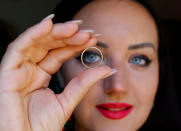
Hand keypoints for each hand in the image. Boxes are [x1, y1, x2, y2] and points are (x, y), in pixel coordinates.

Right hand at [0, 14, 112, 130]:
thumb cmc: (42, 127)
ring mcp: (18, 71)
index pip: (58, 55)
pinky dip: (32, 35)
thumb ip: (84, 83)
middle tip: (85, 32)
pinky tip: (49, 24)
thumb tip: (107, 68)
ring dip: (54, 33)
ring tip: (74, 28)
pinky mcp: (7, 74)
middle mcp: (29, 71)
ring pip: (35, 43)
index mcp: (41, 77)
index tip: (91, 39)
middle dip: (66, 36)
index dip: (74, 45)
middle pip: (47, 46)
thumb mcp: (68, 101)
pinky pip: (18, 49)